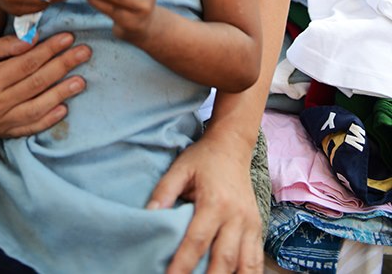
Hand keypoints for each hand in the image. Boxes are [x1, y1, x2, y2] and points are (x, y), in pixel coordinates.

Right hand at [0, 32, 91, 136]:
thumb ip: (7, 45)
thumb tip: (33, 40)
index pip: (27, 64)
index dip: (49, 50)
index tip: (68, 37)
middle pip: (36, 83)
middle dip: (63, 66)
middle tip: (84, 53)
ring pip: (37, 108)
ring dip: (62, 93)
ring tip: (81, 81)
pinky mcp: (4, 131)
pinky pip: (30, 127)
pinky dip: (48, 120)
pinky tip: (64, 108)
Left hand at [146, 132, 263, 272]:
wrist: (233, 145)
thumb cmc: (203, 158)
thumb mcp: (180, 168)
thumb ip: (164, 192)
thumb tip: (148, 215)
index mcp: (215, 202)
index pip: (196, 241)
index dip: (182, 265)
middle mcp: (236, 216)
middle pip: (223, 259)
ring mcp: (250, 224)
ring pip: (245, 264)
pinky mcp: (258, 227)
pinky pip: (256, 259)